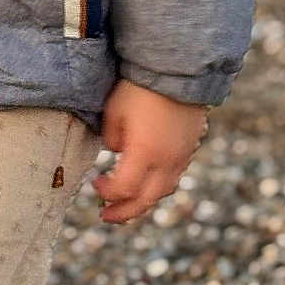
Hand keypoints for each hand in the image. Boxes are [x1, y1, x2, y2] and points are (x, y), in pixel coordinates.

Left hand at [92, 79, 209, 224]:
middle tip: (106, 216)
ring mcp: (182, 155)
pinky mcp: (190, 147)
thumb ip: (112, 139)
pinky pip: (174, 176)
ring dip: (143, 201)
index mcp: (145, 153)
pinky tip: (146, 180)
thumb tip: (118, 152)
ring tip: (126, 203)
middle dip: (124, 212)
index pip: (124, 189)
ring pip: (163, 190)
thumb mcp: (114, 111)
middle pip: (147, 200)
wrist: (179, 68)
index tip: (95, 183)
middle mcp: (167, 160)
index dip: (107, 192)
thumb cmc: (140, 87)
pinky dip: (157, 185)